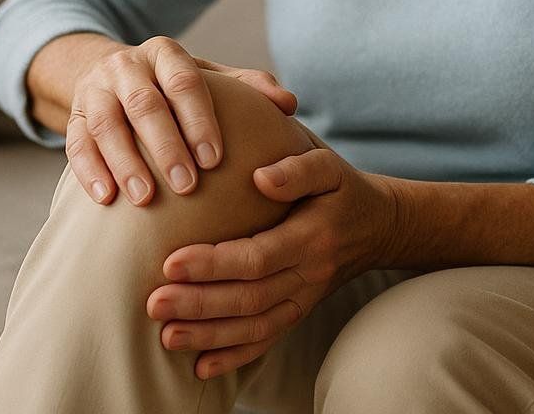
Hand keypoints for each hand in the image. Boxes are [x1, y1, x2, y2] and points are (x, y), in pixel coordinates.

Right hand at [65, 35, 297, 205]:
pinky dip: (90, 171)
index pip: (184, 81)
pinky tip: (106, 200)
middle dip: (165, 145)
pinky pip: (75, 143)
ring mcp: (94, 90)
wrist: (107, 74)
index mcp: (165, 53)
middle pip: (144, 104)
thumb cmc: (172, 85)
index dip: (199, 119)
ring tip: (144, 199)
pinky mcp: (71, 116)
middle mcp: (126, 66)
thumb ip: (246, 87)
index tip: (215, 158)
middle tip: (186, 185)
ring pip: (105, 124)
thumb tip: (289, 105)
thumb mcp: (206, 76)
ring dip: (124, 162)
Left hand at [145, 145, 401, 380]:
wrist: (379, 227)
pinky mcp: (299, 312)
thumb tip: (260, 178)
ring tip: (166, 337)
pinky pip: (268, 340)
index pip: (258, 257)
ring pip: (255, 325)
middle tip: (154, 304)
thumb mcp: (329, 166)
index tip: (171, 263)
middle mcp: (309, 274)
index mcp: (312, 237)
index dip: (214, 264)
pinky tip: (201, 367)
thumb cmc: (342, 190)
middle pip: (249, 298)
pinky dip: (235, 357)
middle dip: (199, 305)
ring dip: (209, 336)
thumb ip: (298, 170)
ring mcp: (304, 298)